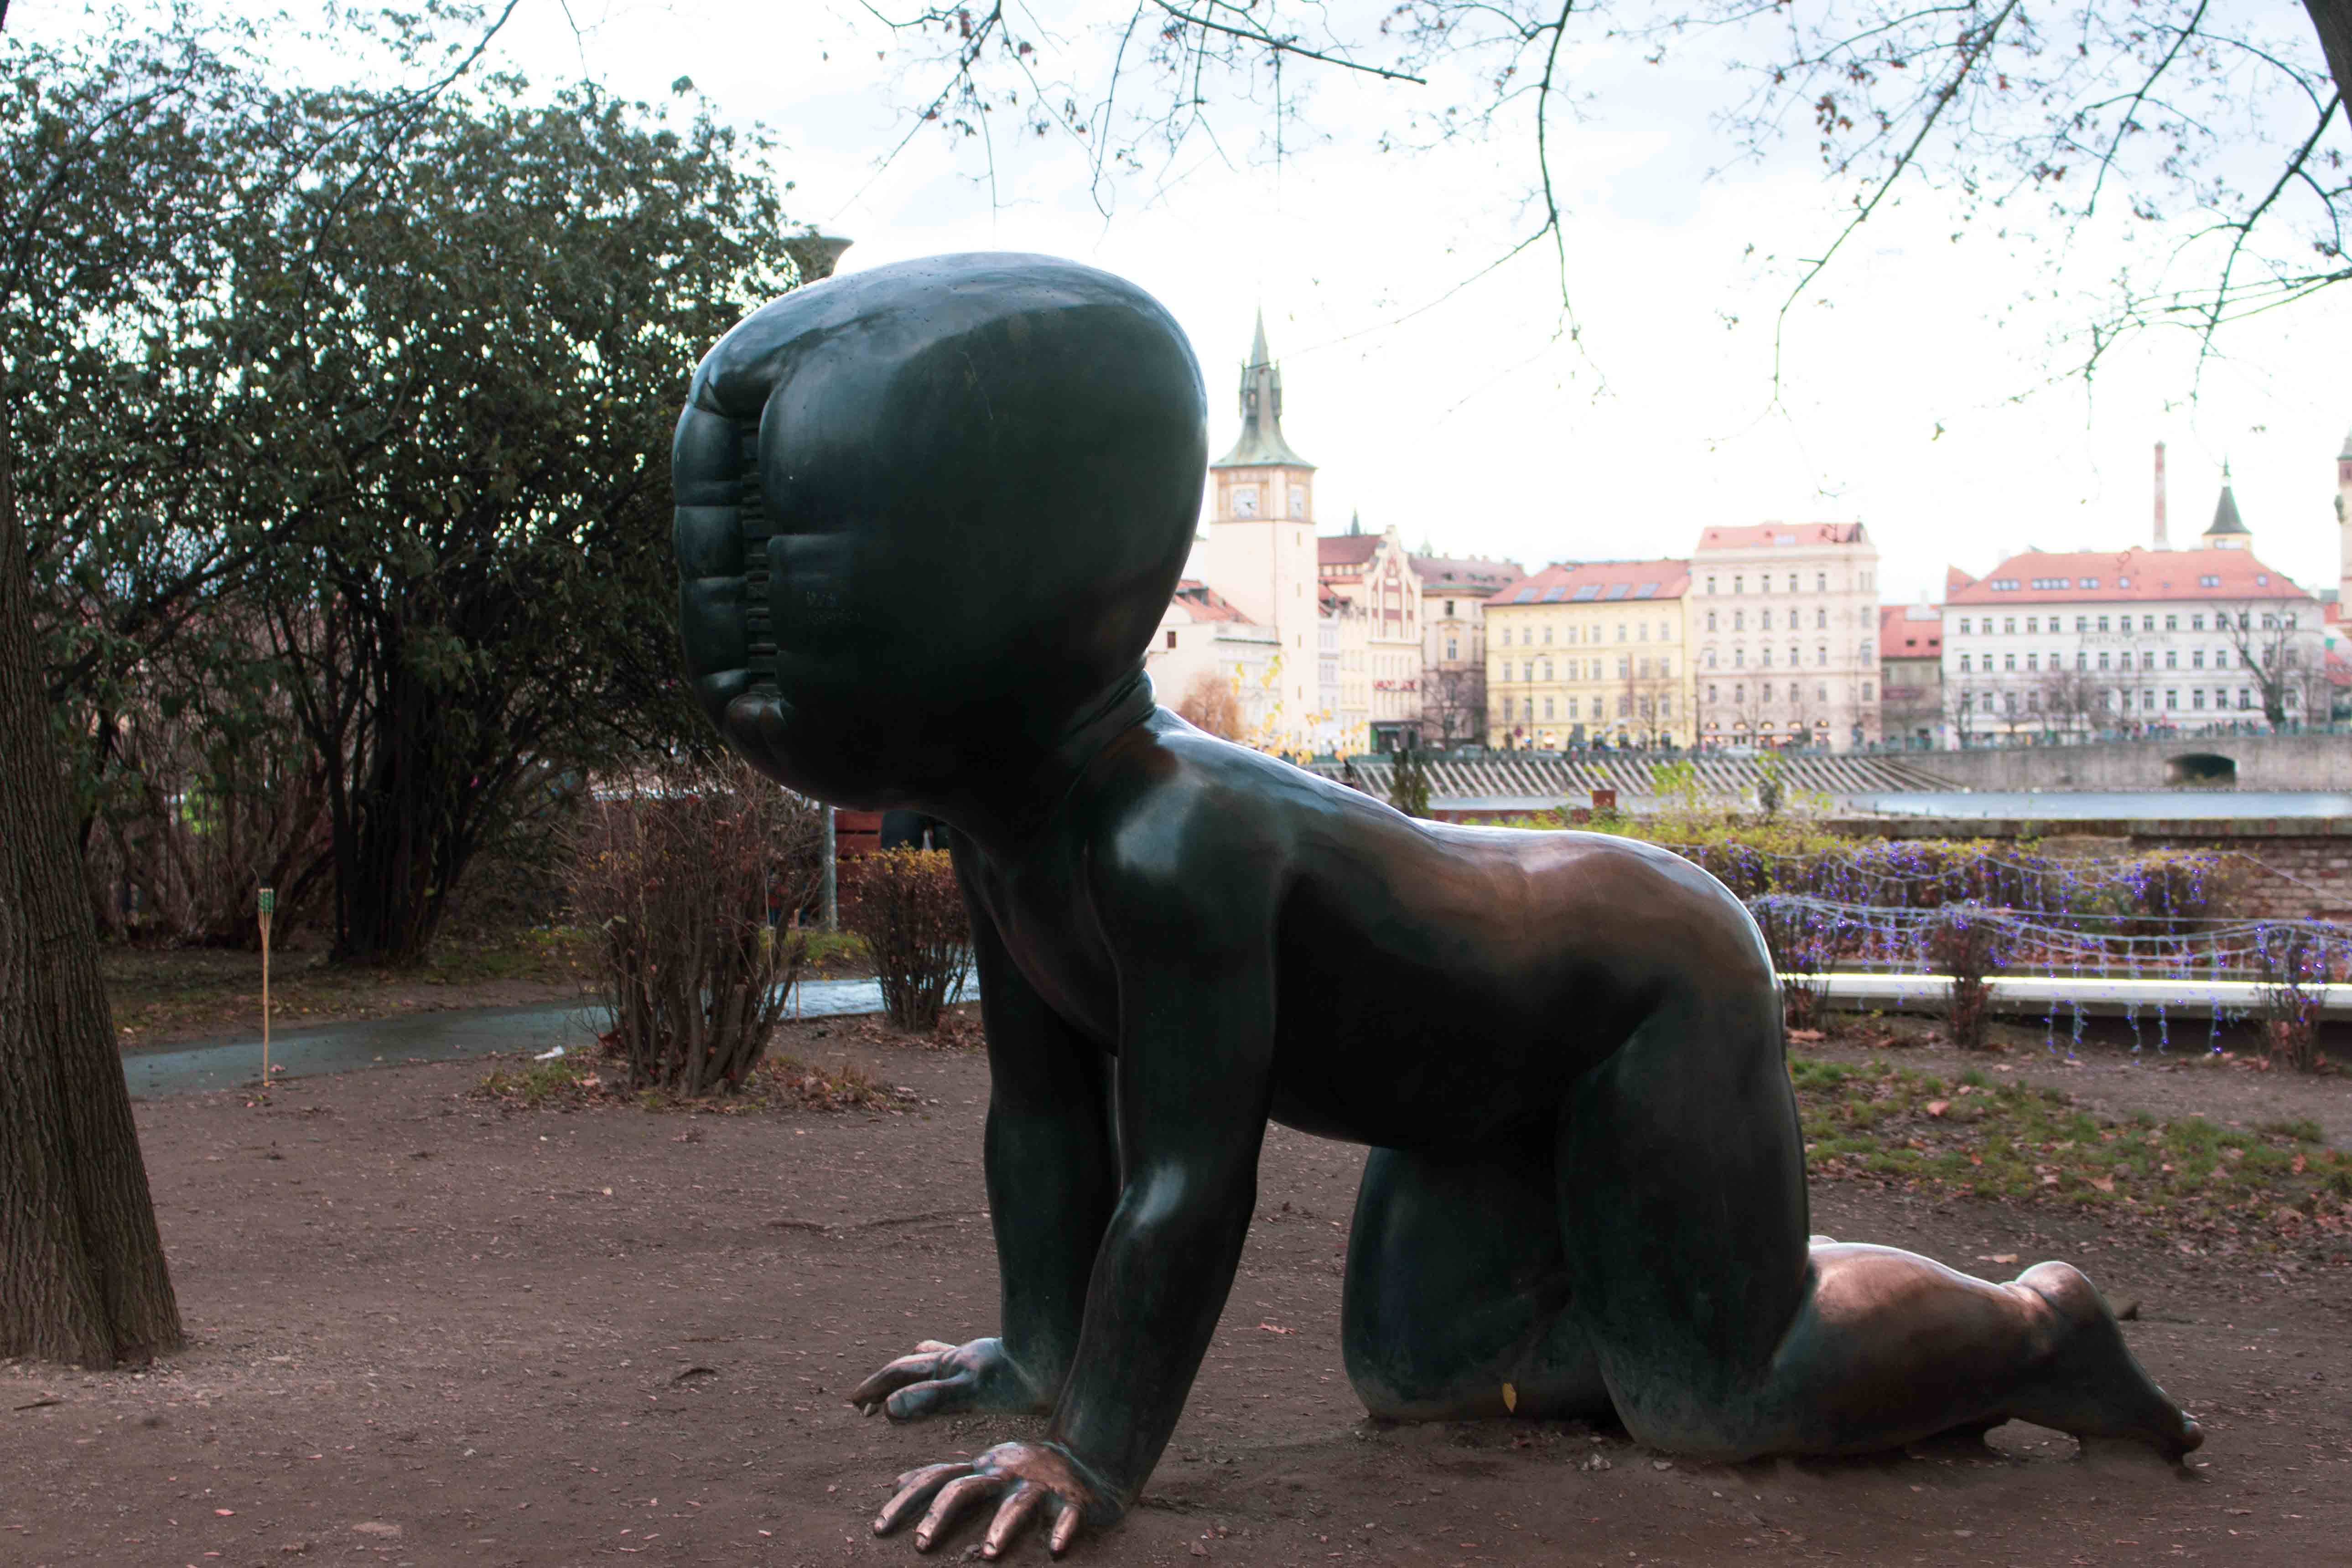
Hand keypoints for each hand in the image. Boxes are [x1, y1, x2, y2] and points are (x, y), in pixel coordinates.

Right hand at [849, 1335, 1048, 1421]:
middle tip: (868, 1401)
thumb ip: (932, 1401)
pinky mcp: (1000, 1364)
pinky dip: (949, 1370)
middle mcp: (960, 1359)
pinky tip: (960, 1370)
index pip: (899, 1375)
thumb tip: (889, 1410)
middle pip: (913, 1368)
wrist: (1064, 1356)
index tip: (852, 1403)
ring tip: (908, 1373)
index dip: (874, 1388)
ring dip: (917, 1373)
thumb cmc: (1023, 1377)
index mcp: (948, 1367)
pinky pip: (964, 1365)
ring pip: (938, 1363)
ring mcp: (979, 1359)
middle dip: (888, 1383)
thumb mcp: (972, 1393)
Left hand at [872, 1439, 1106, 1557]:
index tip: (878, 1528)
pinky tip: (1055, 1551)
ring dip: (1004, 1526)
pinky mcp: (1073, 1500)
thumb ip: (942, 1477)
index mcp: (982, 1469)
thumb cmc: (1026, 1471)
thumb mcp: (983, 1468)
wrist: (1090, 1459)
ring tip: (990, 1554)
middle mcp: (1005, 1474)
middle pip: (967, 1487)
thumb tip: (895, 1482)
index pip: (936, 1479)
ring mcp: (1039, 1485)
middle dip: (941, 1514)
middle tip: (919, 1544)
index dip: (906, 1501)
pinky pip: (1069, 1515)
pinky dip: (1063, 1531)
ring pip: (1018, 1502)